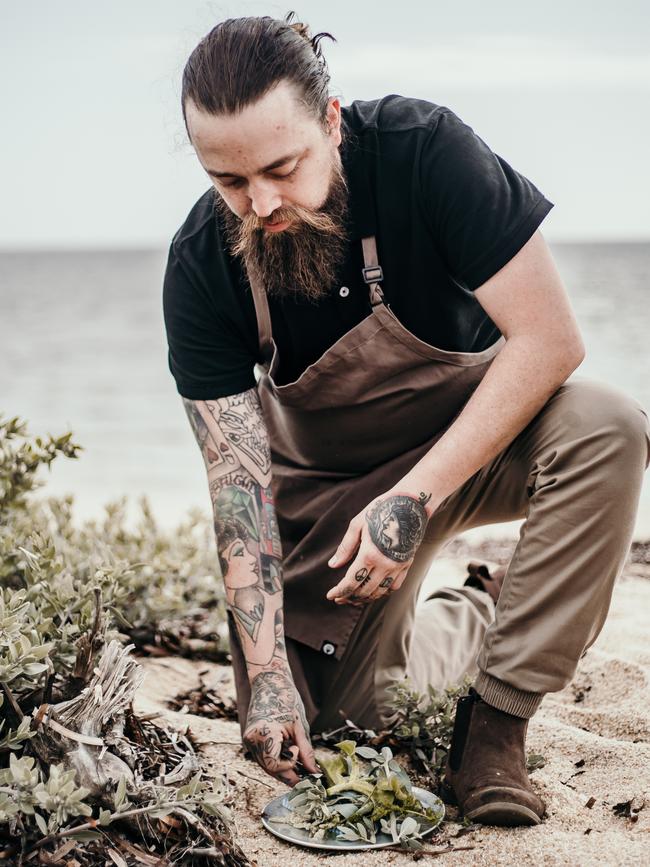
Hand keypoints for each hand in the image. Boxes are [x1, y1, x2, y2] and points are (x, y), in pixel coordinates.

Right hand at [242, 668, 318, 785]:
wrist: (269, 681)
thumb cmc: (284, 698)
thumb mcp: (299, 726)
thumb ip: (305, 751)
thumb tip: (313, 771)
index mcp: (262, 734)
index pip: (274, 765)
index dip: (290, 769)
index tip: (305, 767)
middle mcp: (251, 740)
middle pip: (269, 768)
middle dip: (287, 774)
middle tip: (305, 775)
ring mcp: (249, 740)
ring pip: (266, 765)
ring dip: (282, 768)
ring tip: (299, 765)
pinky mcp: (251, 739)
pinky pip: (263, 757)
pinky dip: (276, 760)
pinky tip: (289, 757)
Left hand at [326, 489, 431, 605]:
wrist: (410, 504)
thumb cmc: (380, 510)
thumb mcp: (357, 525)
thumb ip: (345, 547)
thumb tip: (332, 565)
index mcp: (369, 554)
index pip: (351, 582)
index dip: (339, 592)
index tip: (330, 596)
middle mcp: (385, 564)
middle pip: (364, 591)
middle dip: (349, 597)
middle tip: (339, 598)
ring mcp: (398, 566)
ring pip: (379, 592)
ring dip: (365, 598)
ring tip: (353, 598)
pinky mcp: (407, 564)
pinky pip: (394, 586)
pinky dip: (382, 592)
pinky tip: (374, 591)